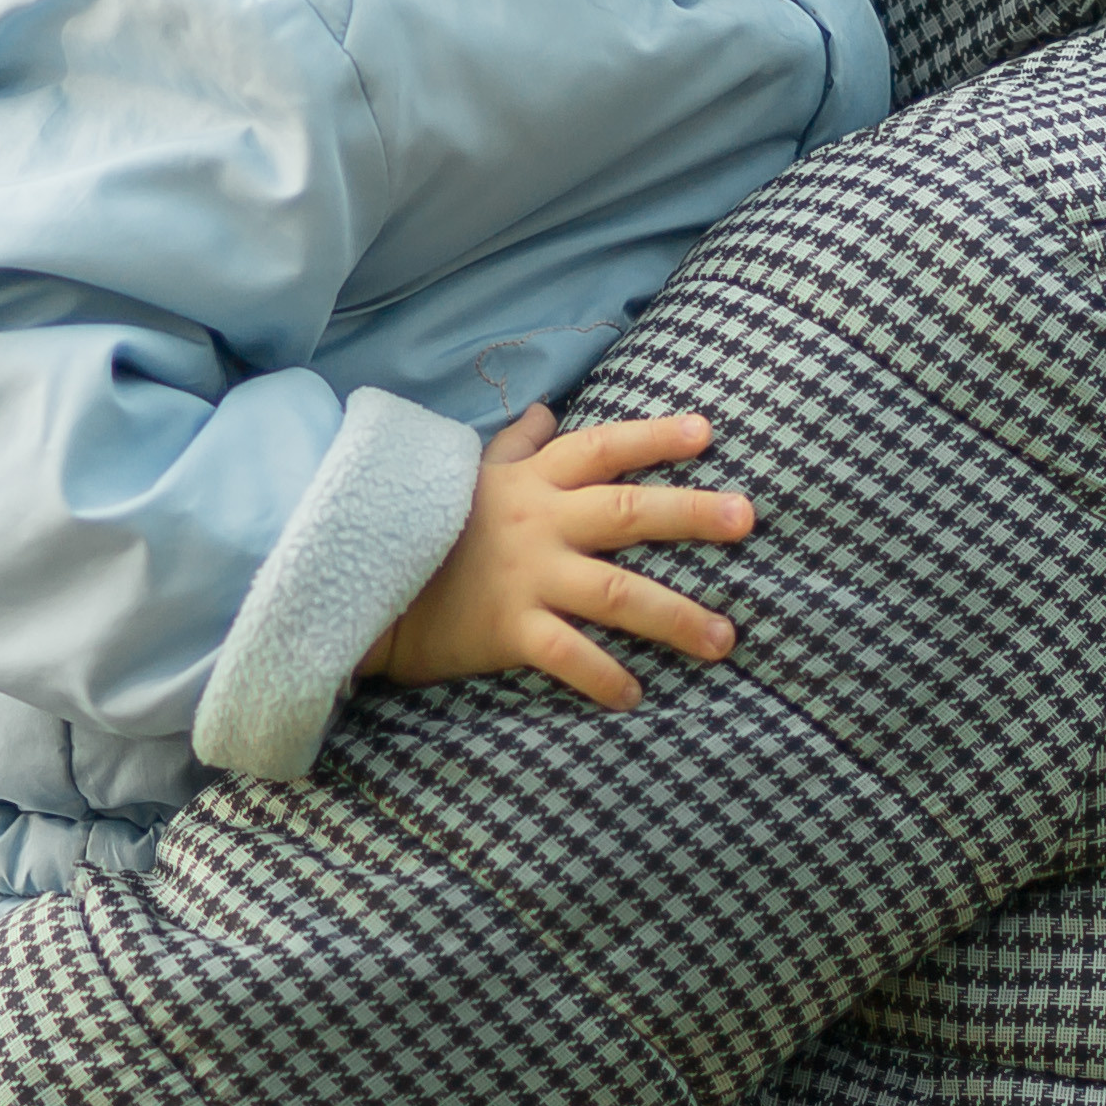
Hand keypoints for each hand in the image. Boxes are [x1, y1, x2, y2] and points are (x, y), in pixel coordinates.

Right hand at [365, 404, 750, 709]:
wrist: (358, 577)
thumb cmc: (422, 524)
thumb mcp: (470, 472)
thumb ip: (516, 445)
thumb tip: (545, 410)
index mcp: (533, 482)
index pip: (603, 448)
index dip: (654, 437)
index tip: (707, 432)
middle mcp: (539, 524)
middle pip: (627, 512)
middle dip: (691, 514)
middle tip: (747, 519)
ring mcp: (526, 577)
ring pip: (615, 592)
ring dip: (675, 616)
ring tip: (725, 639)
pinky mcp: (506, 629)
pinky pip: (566, 655)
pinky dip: (603, 676)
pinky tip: (637, 696)